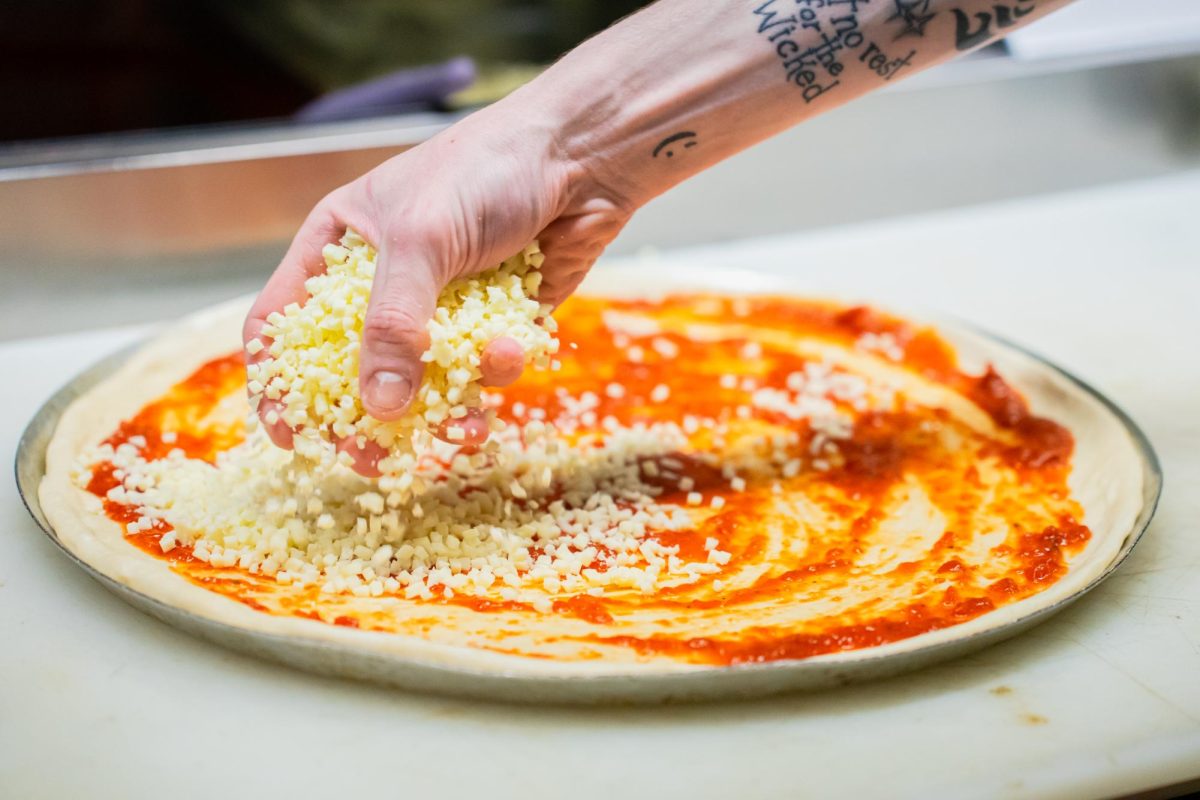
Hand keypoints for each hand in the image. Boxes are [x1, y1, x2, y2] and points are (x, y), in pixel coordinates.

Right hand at [242, 97, 633, 474]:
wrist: (581, 157)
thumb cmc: (487, 170)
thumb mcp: (422, 239)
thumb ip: (393, 321)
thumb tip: (378, 405)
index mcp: (339, 248)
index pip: (284, 322)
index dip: (281, 382)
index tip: (294, 435)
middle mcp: (383, 282)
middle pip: (353, 369)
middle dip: (367, 418)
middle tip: (377, 459)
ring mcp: (438, 307)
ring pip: (424, 382)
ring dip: (444, 412)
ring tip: (467, 429)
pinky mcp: (491, 324)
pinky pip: (480, 370)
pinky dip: (495, 370)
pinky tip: (514, 348)